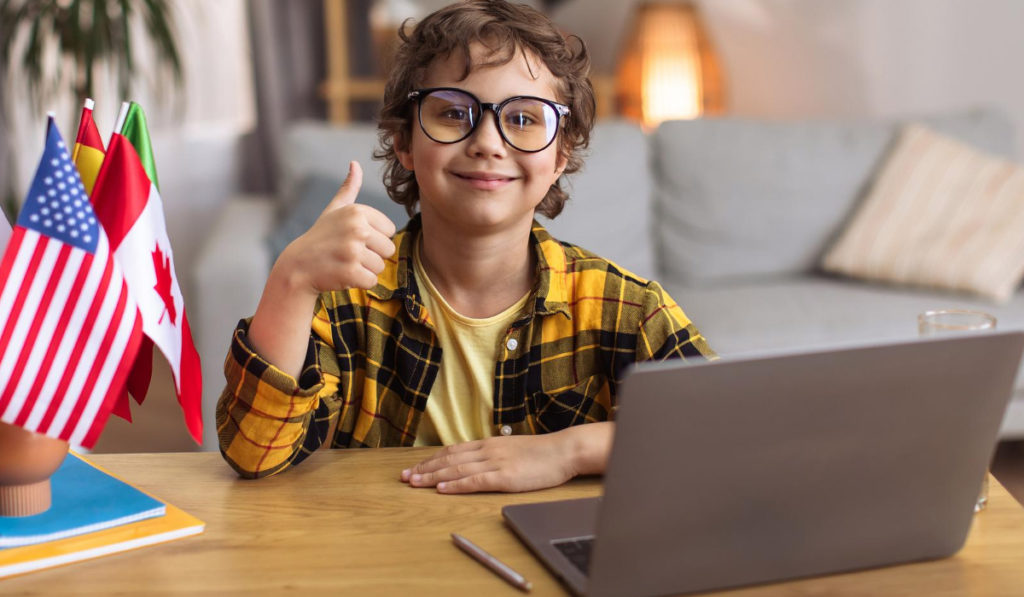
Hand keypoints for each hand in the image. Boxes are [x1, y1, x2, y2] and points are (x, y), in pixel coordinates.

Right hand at [275, 161, 397, 295]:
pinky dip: (359, 282)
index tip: (353, 238)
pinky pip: (371, 281)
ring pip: (380, 266)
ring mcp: (353, 251)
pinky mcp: (350, 272)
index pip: (390, 231)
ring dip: (365, 269)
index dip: (374, 238)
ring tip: (344, 263)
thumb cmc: (321, 237)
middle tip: (348, 253)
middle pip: (388, 249)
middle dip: (372, 255)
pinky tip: (342, 275)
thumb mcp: (334, 209)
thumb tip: (355, 164)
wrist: (298, 265)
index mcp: (358, 212)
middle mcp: (357, 229)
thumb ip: (349, 188)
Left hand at [402, 434, 577, 493]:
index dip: (432, 460)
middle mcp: (487, 450)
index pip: (453, 451)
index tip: (415, 467)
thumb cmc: (543, 453)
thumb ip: (495, 454)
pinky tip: (442, 489)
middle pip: (449, 459)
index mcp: (489, 444)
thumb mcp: (513, 449)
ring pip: (456, 470)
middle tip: (404, 478)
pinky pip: (475, 481)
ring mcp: (495, 463)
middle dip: (424, 469)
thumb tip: (479, 461)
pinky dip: (456, 485)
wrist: (564, 451)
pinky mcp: (505, 477)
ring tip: (414, 483)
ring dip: (433, 477)